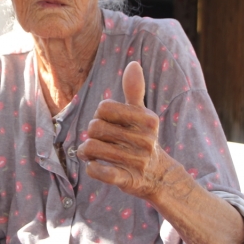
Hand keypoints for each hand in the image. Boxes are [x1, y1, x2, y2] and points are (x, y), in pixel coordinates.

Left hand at [78, 61, 171, 200]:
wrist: (157, 175)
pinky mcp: (127, 180)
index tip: (107, 121)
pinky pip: (99, 171)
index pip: (104, 107)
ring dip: (86, 151)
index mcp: (147, 120)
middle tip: (98, 139)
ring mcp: (137, 161)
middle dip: (91, 133)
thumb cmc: (142, 138)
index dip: (100, 114)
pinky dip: (92, 168)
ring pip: (92, 148)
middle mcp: (144, 140)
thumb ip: (135, 90)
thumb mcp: (141, 114)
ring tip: (92, 153)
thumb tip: (133, 63)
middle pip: (95, 127)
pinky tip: (95, 166)